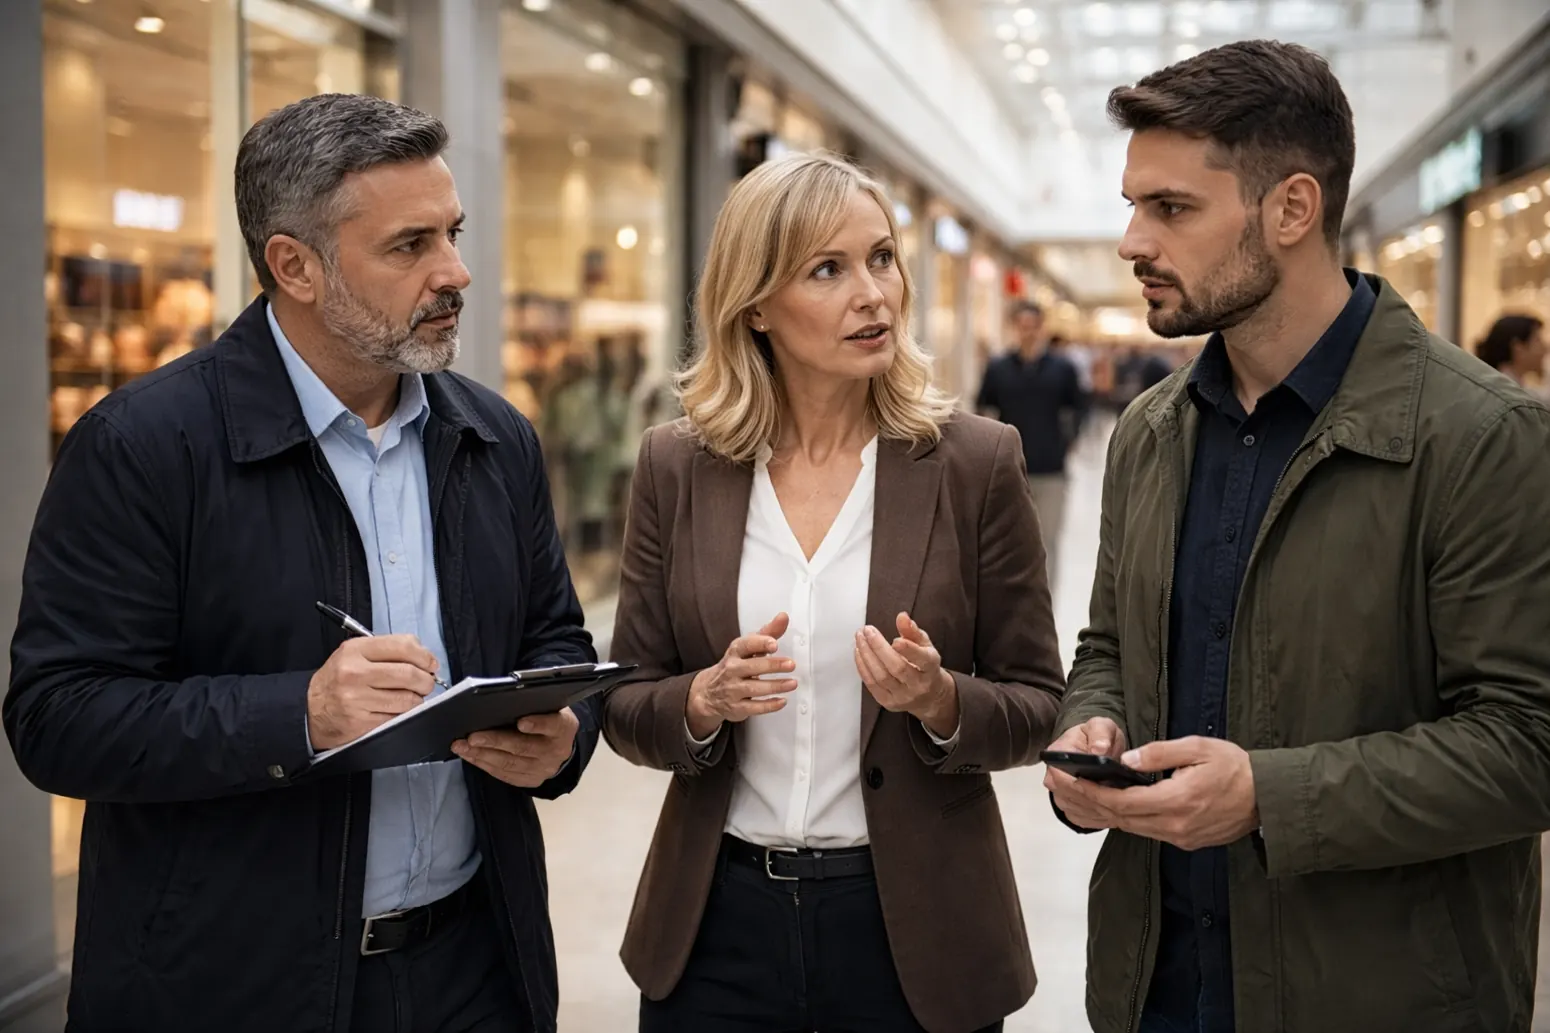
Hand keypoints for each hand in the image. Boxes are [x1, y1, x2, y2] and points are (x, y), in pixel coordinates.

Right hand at [307, 635, 438, 750]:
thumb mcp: (353, 654)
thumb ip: (385, 651)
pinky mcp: (362, 721)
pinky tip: (398, 709)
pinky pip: (397, 717)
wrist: (309, 710)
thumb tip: (423, 657)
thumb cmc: (336, 680)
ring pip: (407, 698)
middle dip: (426, 680)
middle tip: (427, 682)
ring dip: (417, 698)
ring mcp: (358, 699)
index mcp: (355, 650)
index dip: (424, 655)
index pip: (403, 646)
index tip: (431, 663)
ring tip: (412, 696)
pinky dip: (404, 713)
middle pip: (410, 673)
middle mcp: (355, 673)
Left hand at [452, 709, 578, 787]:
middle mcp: (555, 751)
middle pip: (523, 747)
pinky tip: (470, 756)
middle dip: (495, 741)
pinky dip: (484, 764)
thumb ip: (532, 705)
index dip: (538, 724)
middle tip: (472, 737)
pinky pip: (504, 774)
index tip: (520, 722)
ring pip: (509, 763)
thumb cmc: (548, 718)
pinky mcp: (530, 780)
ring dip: (482, 755)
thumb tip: (498, 701)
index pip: (552, 725)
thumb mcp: (549, 707)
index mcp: (563, 727)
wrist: (561, 746)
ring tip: (462, 747)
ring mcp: (543, 769)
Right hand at [685, 614, 796, 739]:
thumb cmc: (735, 665)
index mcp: (735, 652)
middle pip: (752, 666)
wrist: (710, 692)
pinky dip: (769, 705)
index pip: (745, 645)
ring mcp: (733, 690)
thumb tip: (783, 617)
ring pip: (754, 688)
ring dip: (775, 686)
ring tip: (792, 683)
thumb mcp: (748, 648)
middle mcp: (732, 670)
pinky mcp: (737, 707)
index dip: (759, 643)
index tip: (773, 643)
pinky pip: (754, 707)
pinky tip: (782, 701)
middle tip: (791, 664)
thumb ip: (768, 633)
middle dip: (772, 665)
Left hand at [854, 613, 957, 738]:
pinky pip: (872, 684)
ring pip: (881, 676)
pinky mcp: (889, 702)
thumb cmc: (925, 667)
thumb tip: (902, 617)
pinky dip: (863, 667)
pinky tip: (859, 652)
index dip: (909, 650)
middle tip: (867, 631)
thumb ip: (912, 631)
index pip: (922, 660)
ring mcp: (903, 697)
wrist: (928, 696)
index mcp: (931, 669)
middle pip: (897, 667)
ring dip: (867, 655)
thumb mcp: (925, 646)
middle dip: (879, 647)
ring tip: (860, 638)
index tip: (896, 639)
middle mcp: (918, 685)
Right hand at [1043, 717, 1128, 829]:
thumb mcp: (1101, 726)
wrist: (1095, 747)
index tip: (1106, 783)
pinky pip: (1082, 820)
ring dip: (1097, 811)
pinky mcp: (1070, 808)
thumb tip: (1099, 750)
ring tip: (1120, 805)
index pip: (1060, 776)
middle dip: (1094, 799)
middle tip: (1120, 796)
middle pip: (1068, 797)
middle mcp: (1053, 778)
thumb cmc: (1097, 737)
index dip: (1082, 783)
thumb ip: (1101, 734)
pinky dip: (1098, 819)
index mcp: (1057, 754)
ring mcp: (1059, 795)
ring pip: (1076, 811)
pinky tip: (1114, 812)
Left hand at [1053, 736, 1258, 849]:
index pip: (1120, 802)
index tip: (1064, 778)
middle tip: (1055, 784)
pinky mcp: (1185, 840)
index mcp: (1176, 801)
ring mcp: (1179, 837)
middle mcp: (1174, 826)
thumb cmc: (1235, 767)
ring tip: (1070, 794)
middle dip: (1083, 801)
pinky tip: (1105, 806)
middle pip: (1118, 818)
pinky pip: (1144, 830)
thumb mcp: (1198, 748)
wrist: (1269, 798)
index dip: (1088, 792)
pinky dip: (1121, 818)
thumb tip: (1124, 762)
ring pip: (1129, 827)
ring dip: (1099, 812)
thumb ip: (1158, 753)